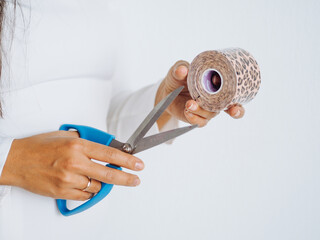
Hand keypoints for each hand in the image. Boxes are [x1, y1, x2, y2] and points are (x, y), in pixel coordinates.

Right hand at [0, 131, 143, 199]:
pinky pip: (85, 195)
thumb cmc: (39, 147)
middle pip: (108, 174)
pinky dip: (88, 191)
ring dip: (100, 183)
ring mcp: (68, 179)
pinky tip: (82, 183)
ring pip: (97, 186)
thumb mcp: (64, 136)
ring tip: (90, 175)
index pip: (109, 153)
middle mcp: (74, 162)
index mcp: (77, 145)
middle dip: (126, 178)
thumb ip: (86, 141)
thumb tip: (105, 146)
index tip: (138, 164)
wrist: (16, 161)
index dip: (127, 160)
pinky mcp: (62, 192)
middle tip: (136, 179)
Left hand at [156, 61, 244, 128]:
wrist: (167, 90)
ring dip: (202, 110)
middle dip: (232, 111)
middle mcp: (216, 100)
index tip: (236, 107)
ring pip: (210, 114)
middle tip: (227, 109)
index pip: (235, 96)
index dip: (239, 104)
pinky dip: (193, 118)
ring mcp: (206, 110)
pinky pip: (198, 122)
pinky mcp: (195, 117)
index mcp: (218, 86)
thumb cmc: (179, 77)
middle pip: (228, 108)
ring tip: (189, 104)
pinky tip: (187, 111)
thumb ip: (180, 69)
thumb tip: (182, 70)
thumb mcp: (179, 70)